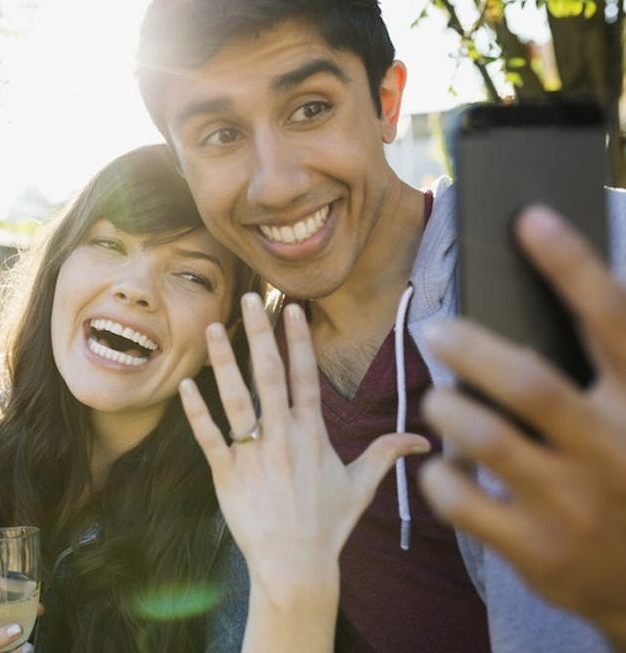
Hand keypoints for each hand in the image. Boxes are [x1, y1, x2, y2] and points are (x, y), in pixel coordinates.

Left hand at [179, 293, 429, 648]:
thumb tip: (424, 441)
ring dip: (223, 361)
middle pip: (268, 375)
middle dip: (258, 333)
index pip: (306, 376)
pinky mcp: (227, 474)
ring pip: (235, 398)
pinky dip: (197, 411)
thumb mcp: (361, 486)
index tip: (290, 308)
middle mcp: (283, 437)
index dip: (298, 340)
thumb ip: (386, 454)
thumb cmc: (328, 524)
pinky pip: (209, 436)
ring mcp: (253, 455)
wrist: (296, 566)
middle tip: (248, 298)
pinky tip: (187, 384)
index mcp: (313, 434)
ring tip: (213, 328)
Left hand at [420, 205, 625, 646]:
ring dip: (447, 408)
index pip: (612, 321)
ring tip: (439, 398)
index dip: (572, 266)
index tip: (530, 218)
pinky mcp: (535, 549)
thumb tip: (534, 297)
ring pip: (485, 438)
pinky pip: (461, 499)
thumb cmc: (623, 478)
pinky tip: (442, 465)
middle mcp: (612, 450)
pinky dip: (439, 475)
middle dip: (473, 348)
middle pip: (532, 383)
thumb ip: (591, 370)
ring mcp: (574, 505)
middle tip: (436, 329)